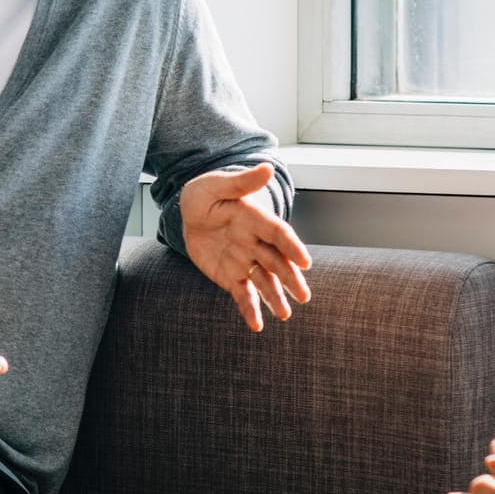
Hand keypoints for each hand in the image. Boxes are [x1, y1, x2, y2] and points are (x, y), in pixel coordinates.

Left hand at [179, 162, 311, 330]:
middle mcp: (255, 242)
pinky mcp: (231, 276)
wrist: (189, 213)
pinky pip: (242, 295)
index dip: (292, 246)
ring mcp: (245, 260)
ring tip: (284, 315)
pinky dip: (250, 310)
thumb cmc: (205, 194)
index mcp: (255, 219)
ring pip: (264, 282)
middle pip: (277, 261)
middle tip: (304, 296)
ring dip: (275, 298)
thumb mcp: (216, 184)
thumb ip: (241, 182)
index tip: (305, 261)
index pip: (278, 233)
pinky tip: (257, 326)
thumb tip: (267, 167)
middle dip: (290, 278)